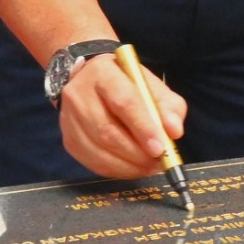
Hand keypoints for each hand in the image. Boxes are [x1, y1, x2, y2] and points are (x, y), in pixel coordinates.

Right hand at [58, 54, 188, 180]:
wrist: (89, 80)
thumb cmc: (125, 83)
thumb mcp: (151, 84)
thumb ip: (168, 106)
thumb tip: (174, 132)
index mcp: (103, 73)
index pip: (123, 102)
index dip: (143, 127)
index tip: (160, 147)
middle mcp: (79, 94)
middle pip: (107, 130)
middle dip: (137, 152)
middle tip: (159, 162)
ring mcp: (69, 119)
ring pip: (99, 150)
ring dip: (129, 165)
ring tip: (150, 167)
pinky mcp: (69, 140)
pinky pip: (93, 162)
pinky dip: (117, 170)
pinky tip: (133, 168)